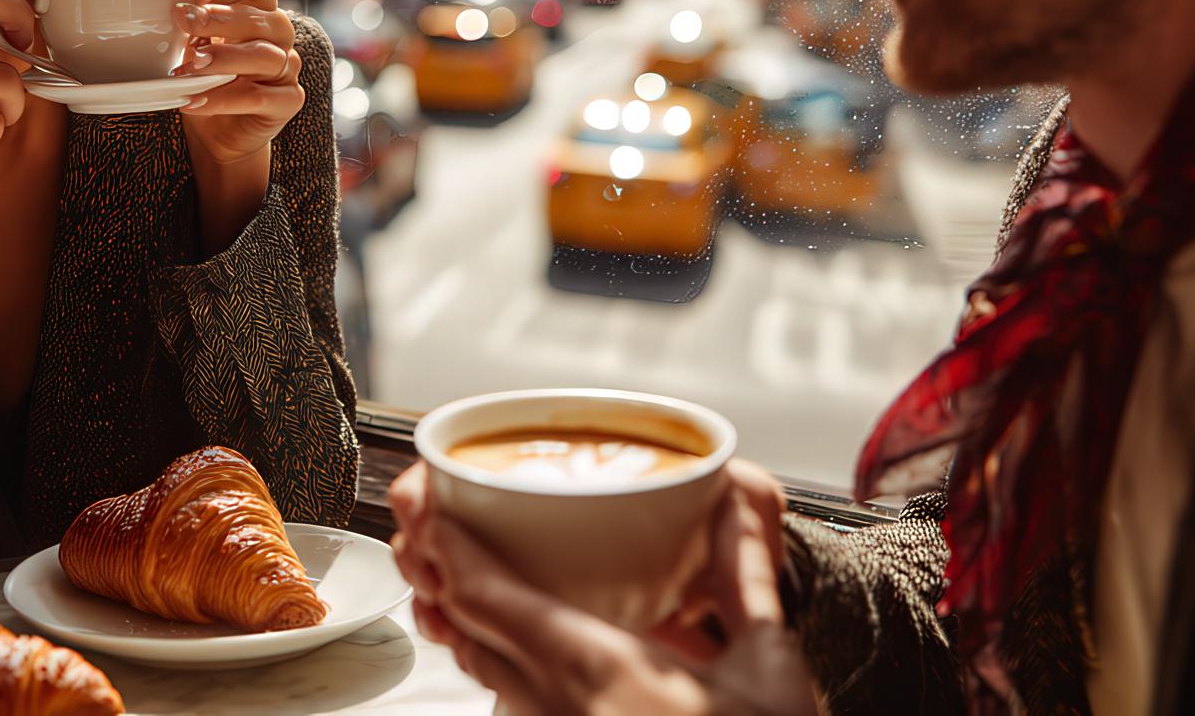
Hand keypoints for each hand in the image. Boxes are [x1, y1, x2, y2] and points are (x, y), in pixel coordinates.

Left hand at [173, 0, 304, 164]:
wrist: (216, 131)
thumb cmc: (208, 74)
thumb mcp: (198, 33)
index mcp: (262, 12)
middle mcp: (281, 37)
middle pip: (260, 20)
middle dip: (219, 20)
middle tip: (181, 21)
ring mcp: (288, 70)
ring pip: (264, 57)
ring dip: (223, 59)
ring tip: (188, 65)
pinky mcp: (287, 102)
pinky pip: (260, 97)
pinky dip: (224, 99)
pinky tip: (192, 100)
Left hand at [388, 461, 821, 715]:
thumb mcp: (768, 667)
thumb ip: (745, 580)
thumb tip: (737, 508)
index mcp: (596, 666)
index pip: (485, 596)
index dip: (444, 543)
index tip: (427, 499)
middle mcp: (554, 705)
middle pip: (466, 628)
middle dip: (440, 569)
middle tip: (430, 519)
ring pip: (480, 667)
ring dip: (461, 616)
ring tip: (452, 567)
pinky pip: (507, 699)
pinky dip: (489, 655)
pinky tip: (501, 635)